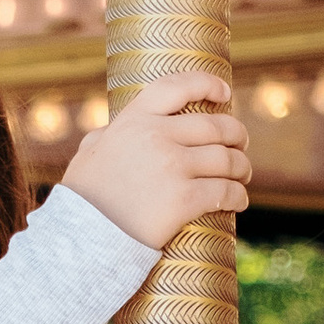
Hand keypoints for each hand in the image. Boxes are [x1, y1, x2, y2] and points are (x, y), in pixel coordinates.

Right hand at [59, 73, 249, 252]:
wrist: (81, 238)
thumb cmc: (82, 200)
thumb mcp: (87, 156)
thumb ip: (102, 139)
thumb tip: (109, 131)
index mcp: (133, 120)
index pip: (177, 87)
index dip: (207, 84)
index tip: (224, 92)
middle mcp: (156, 137)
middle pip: (215, 127)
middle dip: (236, 135)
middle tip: (240, 145)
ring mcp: (172, 167)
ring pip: (226, 159)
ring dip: (241, 167)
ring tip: (243, 175)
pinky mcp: (184, 200)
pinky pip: (225, 192)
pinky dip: (237, 196)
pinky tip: (239, 201)